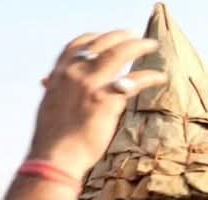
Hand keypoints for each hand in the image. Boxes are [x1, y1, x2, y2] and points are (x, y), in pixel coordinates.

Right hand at [30, 31, 166, 178]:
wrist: (56, 155)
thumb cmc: (53, 138)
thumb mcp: (48, 105)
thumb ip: (54, 90)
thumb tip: (48, 82)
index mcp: (59, 74)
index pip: (77, 45)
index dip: (94, 38)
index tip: (106, 37)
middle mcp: (74, 74)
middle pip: (101, 44)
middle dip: (120, 37)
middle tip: (134, 36)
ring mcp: (90, 84)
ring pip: (118, 54)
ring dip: (137, 46)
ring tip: (150, 45)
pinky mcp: (107, 100)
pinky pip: (133, 81)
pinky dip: (149, 76)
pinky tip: (159, 77)